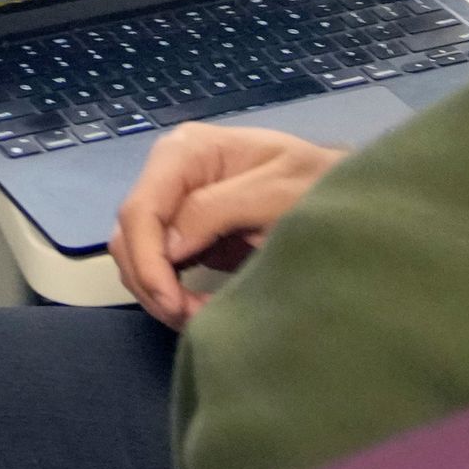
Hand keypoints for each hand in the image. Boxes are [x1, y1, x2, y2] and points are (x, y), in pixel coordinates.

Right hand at [112, 121, 346, 326]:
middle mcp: (170, 173)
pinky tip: (201, 307)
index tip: (174, 303)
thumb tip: (169, 247)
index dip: (148, 262)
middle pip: (130, 236)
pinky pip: (159, 267)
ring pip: (137, 256)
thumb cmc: (315, 183)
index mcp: (186, 152)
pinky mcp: (185, 232)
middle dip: (153, 283)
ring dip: (160, 293)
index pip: (141, 210)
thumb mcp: (277, 191)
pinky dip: (171, 293)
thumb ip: (218, 210)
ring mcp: (175, 203)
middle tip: (190, 317)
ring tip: (199, 315)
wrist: (337, 190)